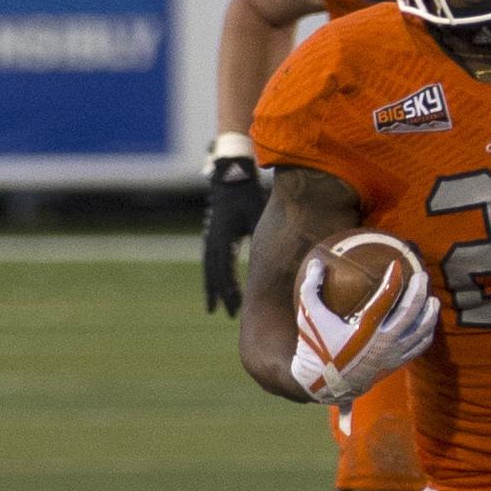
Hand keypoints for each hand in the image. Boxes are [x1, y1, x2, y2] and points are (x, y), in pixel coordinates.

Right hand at [202, 154, 265, 315]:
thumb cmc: (247, 195)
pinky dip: (212, 277)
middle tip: (226, 314)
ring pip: (209, 270)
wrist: (231, 176)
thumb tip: (280, 255)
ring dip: (212, 289)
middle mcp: (213, 242)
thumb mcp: (257, 215)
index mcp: (223, 240)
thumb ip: (264, 235)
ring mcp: (210, 239)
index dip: (230, 292)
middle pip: (214, 275)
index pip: (225, 273)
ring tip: (212, 307)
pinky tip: (216, 286)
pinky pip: (210, 262)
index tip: (236, 309)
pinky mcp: (212, 236)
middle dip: (220, 296)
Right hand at [290, 254, 437, 404]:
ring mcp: (392, 355)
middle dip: (420, 290)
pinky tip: (427, 323)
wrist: (322, 386)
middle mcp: (383, 343)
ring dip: (430, 313)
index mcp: (365, 330)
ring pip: (421, 331)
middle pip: (411, 312)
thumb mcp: (308, 316)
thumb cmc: (315, 348)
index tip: (397, 264)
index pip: (387, 298)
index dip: (394, 278)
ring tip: (432, 299)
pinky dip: (426, 333)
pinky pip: (419, 347)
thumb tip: (318, 261)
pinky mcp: (395, 364)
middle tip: (422, 275)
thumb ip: (311, 286)